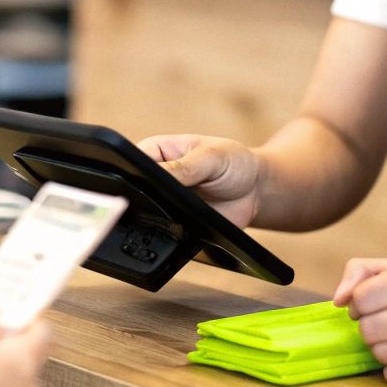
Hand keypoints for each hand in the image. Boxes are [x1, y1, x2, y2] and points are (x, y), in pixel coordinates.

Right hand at [135, 134, 261, 227]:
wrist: (256, 191)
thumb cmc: (233, 162)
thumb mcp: (211, 156)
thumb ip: (184, 166)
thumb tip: (157, 176)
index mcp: (155, 152)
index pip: (130, 162)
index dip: (132, 174)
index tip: (144, 183)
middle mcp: (155, 178)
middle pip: (135, 191)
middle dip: (146, 198)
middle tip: (167, 200)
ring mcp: (163, 203)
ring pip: (147, 215)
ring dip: (159, 217)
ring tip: (181, 213)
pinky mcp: (174, 224)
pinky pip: (164, 232)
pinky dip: (171, 233)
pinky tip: (185, 229)